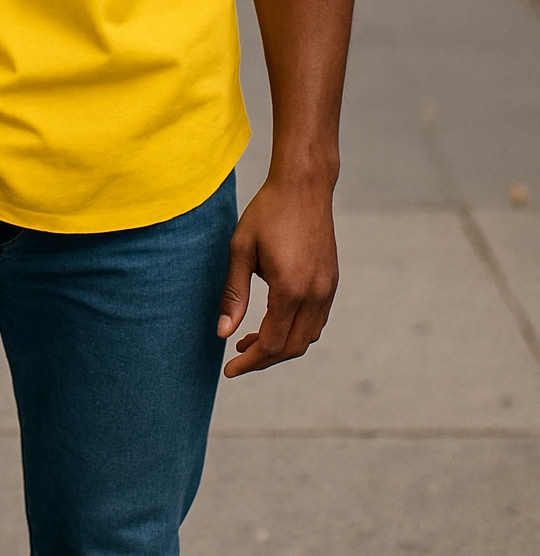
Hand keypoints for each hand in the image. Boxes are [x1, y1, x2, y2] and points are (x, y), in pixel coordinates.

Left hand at [217, 176, 337, 376]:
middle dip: (264, 359)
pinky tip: (274, 321)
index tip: (228, 370)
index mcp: (290, 288)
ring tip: (251, 339)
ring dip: (281, 346)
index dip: (249, 362)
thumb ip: (234, 294)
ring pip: (308, 337)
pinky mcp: (331, 281)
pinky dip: (296, 331)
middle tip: (238, 357)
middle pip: (292, 348)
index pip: (271, 343)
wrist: (304, 185)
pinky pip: (317, 321)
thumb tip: (223, 333)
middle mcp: (315, 294)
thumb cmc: (268, 212)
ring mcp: (327, 288)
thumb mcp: (241, 249)